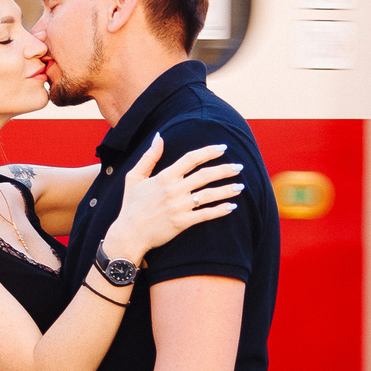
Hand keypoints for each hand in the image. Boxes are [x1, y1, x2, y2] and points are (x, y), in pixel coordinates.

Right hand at [105, 135, 245, 260]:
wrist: (129, 234)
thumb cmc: (131, 205)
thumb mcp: (134, 177)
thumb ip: (149, 156)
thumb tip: (159, 137)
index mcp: (164, 177)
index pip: (190, 159)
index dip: (208, 152)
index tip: (223, 148)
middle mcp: (173, 190)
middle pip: (204, 175)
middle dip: (224, 170)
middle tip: (239, 167)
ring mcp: (178, 207)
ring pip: (208, 195)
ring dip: (226, 190)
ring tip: (240, 186)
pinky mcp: (182, 222)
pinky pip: (205, 215)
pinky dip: (220, 211)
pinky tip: (231, 207)